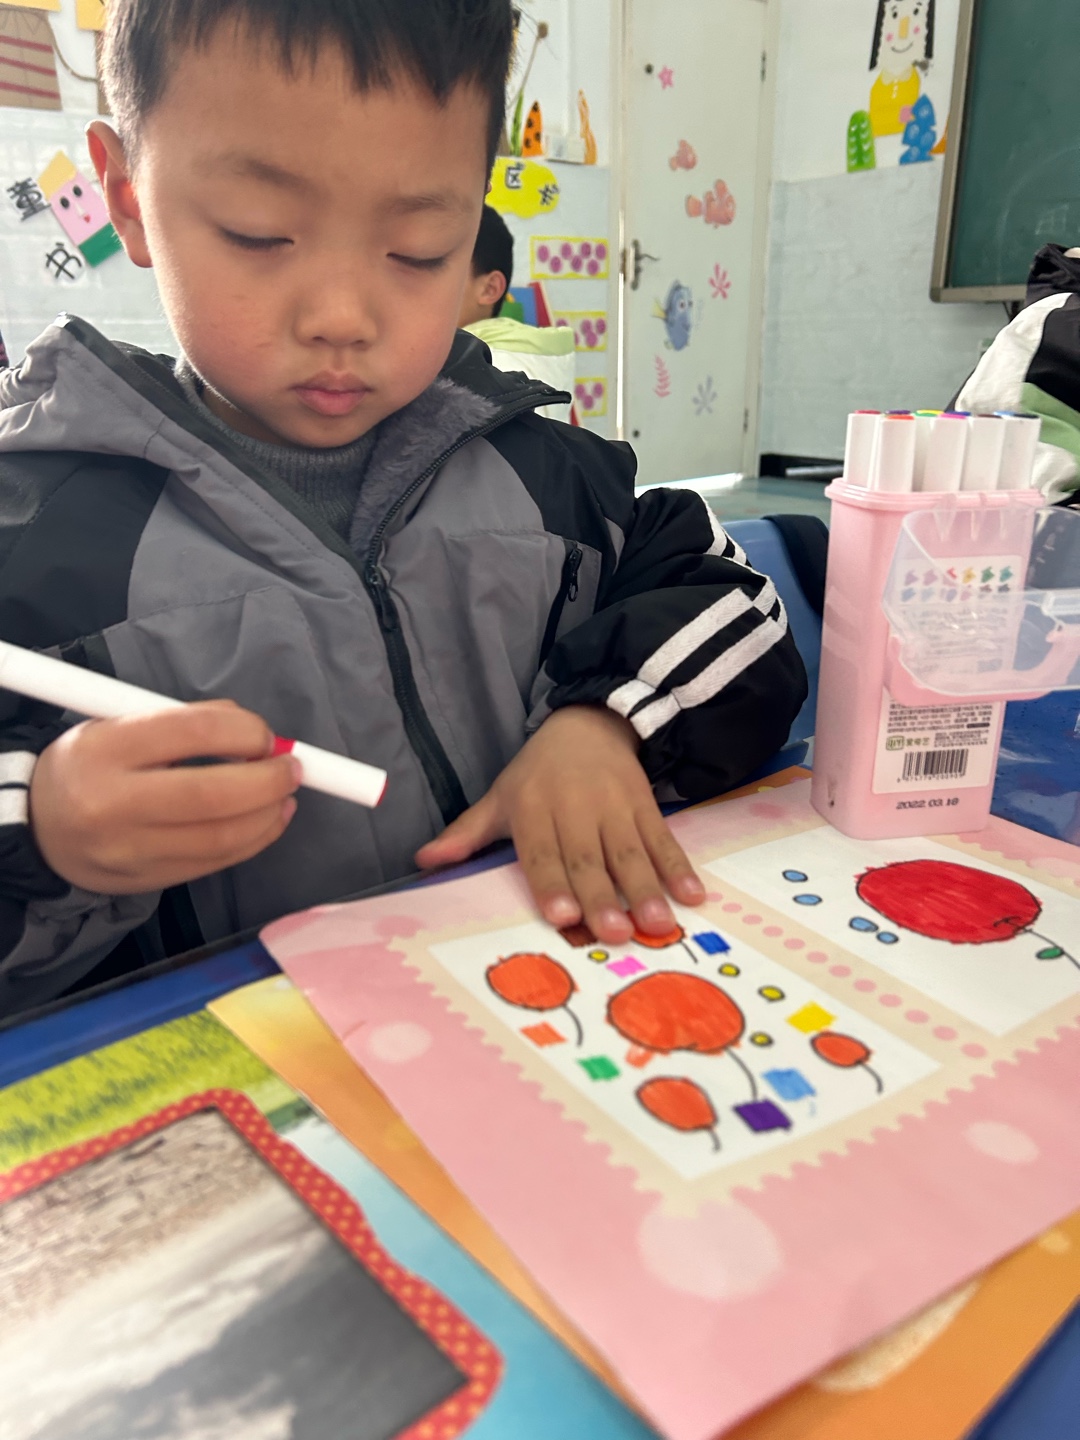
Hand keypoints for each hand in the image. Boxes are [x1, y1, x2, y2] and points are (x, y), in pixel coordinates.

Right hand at [30, 701, 300, 893]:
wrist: (39, 826)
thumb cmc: (90, 765)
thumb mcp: (117, 724)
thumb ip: (183, 722)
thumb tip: (253, 731)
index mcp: (106, 750)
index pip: (194, 732)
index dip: (244, 730)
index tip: (264, 735)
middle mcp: (115, 804)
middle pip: (213, 796)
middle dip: (268, 780)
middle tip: (291, 768)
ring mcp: (130, 850)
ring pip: (221, 838)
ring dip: (268, 814)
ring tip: (285, 794)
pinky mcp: (146, 881)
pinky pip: (215, 863)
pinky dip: (253, 840)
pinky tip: (268, 820)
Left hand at [415, 705, 704, 943]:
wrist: (588, 723)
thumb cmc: (536, 774)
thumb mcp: (499, 797)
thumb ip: (466, 834)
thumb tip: (422, 860)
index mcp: (534, 808)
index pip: (542, 851)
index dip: (552, 883)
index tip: (564, 915)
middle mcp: (575, 807)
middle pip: (590, 858)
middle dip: (603, 896)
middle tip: (616, 934)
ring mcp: (616, 806)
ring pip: (631, 852)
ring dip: (646, 889)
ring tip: (658, 925)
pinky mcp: (646, 806)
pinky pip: (664, 839)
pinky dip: (679, 867)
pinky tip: (694, 896)